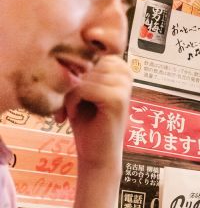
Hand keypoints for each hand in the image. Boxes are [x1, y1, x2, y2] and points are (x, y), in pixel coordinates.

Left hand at [57, 55, 131, 172]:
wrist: (97, 154)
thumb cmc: (86, 121)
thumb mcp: (81, 88)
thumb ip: (79, 68)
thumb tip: (65, 54)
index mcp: (120, 68)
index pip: (87, 52)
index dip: (73, 71)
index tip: (70, 92)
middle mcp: (126, 74)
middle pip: (84, 62)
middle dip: (69, 83)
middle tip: (66, 105)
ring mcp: (124, 87)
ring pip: (82, 75)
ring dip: (69, 94)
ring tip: (71, 111)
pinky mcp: (118, 99)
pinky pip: (83, 88)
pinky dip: (72, 102)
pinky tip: (75, 115)